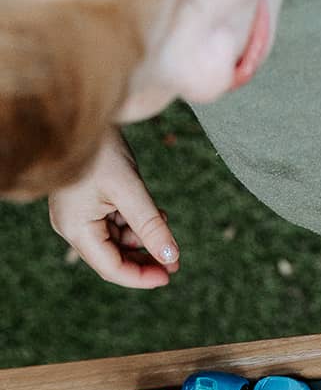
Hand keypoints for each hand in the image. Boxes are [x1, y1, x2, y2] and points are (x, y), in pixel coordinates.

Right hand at [47, 128, 179, 287]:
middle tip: (176, 261)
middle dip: (146, 260)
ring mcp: (81, 215)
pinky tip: (158, 214)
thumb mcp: (131, 191)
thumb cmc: (101, 150)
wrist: (85, 113)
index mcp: (76, 228)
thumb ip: (151, 227)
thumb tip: (172, 258)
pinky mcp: (90, 204)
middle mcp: (74, 226)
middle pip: (114, 258)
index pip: (111, 268)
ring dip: (145, 240)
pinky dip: (138, 224)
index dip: (142, 277)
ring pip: (119, 242)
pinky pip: (117, 224)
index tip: (170, 276)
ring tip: (166, 225)